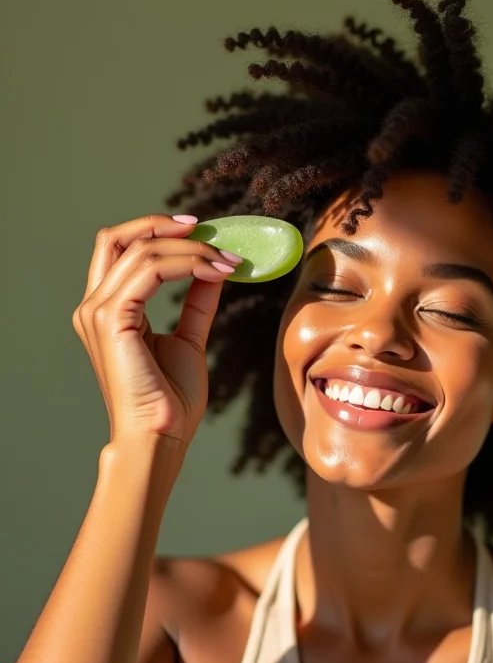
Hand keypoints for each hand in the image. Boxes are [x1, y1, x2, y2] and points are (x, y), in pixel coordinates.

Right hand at [72, 214, 241, 448]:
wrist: (161, 436)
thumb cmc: (171, 399)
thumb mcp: (190, 339)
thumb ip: (197, 302)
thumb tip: (215, 269)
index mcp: (107, 310)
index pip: (121, 250)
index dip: (157, 231)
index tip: (203, 233)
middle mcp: (94, 306)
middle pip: (120, 238)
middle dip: (167, 226)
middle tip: (211, 231)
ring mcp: (98, 311)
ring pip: (143, 250)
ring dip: (192, 249)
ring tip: (228, 261)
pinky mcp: (112, 319)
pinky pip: (151, 270)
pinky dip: (188, 264)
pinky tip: (216, 271)